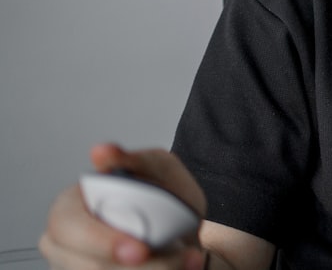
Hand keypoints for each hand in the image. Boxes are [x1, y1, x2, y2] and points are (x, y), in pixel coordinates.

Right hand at [39, 143, 206, 268]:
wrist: (182, 229)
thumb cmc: (162, 195)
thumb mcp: (156, 168)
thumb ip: (133, 161)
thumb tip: (101, 152)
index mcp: (69, 207)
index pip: (67, 228)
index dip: (101, 242)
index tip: (141, 251)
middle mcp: (64, 244)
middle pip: (85, 267)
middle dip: (133, 269)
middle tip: (176, 260)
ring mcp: (76, 267)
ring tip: (188, 259)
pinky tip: (179, 267)